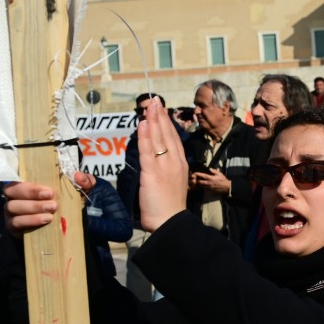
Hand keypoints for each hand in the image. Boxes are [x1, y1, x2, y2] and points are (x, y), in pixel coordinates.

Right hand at [3, 172, 94, 237]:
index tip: (50, 191)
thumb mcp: (79, 191)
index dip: (32, 184)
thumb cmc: (67, 202)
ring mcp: (12, 210)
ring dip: (32, 209)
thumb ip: (84, 181)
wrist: (65, 226)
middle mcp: (16, 195)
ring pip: (12, 207)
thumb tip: (79, 176)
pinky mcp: (13, 226)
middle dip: (32, 195)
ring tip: (50, 215)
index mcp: (29, 182)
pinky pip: (14, 223)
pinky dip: (29, 221)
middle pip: (12, 190)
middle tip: (52, 204)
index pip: (21, 177)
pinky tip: (44, 221)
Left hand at [138, 97, 189, 231]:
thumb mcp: (171, 184)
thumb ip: (165, 171)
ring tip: (149, 107)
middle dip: (160, 117)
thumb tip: (157, 163)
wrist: (170, 221)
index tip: (162, 112)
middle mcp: (174, 162)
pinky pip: (147, 151)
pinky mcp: (152, 173)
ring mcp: (164, 166)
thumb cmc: (169, 207)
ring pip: (158, 139)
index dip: (167, 124)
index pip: (173, 140)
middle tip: (155, 101)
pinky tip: (142, 125)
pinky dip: (145, 136)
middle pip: (167, 135)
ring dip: (153, 121)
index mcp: (180, 164)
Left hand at [193, 168, 230, 194]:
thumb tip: (210, 168)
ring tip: (195, 182)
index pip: (203, 176)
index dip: (198, 174)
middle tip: (193, 178)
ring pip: (201, 186)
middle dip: (196, 180)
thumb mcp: (220, 174)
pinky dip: (201, 187)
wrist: (226, 187)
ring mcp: (209, 187)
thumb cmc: (223, 180)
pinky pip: (204, 188)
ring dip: (198, 184)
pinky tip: (200, 185)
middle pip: (200, 182)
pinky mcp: (210, 190)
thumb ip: (214, 171)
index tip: (195, 173)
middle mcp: (209, 183)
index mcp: (211, 178)